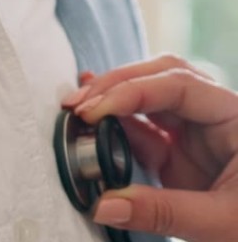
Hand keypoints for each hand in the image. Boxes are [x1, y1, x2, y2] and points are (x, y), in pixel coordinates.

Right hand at [61, 55, 237, 241]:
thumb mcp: (226, 224)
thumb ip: (164, 211)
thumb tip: (103, 205)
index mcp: (235, 116)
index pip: (177, 85)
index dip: (132, 92)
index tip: (94, 110)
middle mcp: (214, 114)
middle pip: (159, 77)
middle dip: (116, 85)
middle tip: (79, 103)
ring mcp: (197, 133)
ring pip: (148, 97)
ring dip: (112, 99)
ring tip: (78, 107)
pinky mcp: (181, 154)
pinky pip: (144, 128)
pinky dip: (116, 124)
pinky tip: (92, 118)